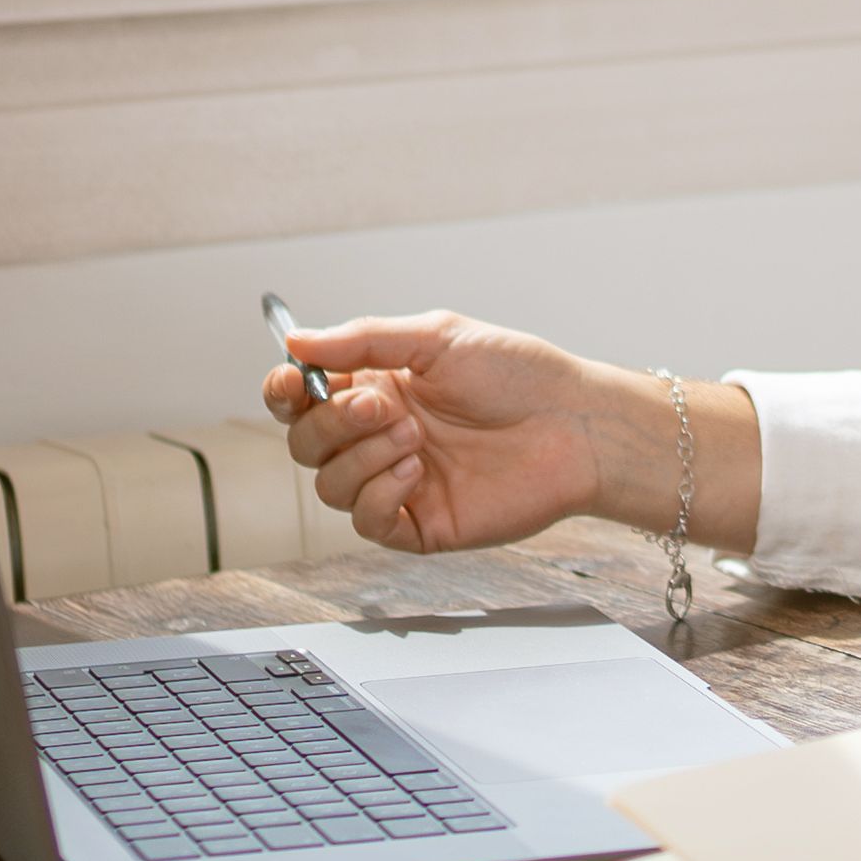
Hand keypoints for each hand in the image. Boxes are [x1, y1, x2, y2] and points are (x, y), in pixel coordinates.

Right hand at [259, 312, 613, 554]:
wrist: (575, 425)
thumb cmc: (520, 375)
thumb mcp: (438, 337)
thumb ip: (364, 339)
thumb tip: (296, 340)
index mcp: (378, 387)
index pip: (302, 399)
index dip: (285, 392)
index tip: (294, 382)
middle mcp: (379, 436)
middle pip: (306, 443)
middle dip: (331, 423)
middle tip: (380, 406)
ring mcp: (396, 482)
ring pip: (329, 485)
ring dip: (362, 456)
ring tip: (416, 437)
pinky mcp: (419, 523)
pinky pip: (366, 521)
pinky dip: (378, 494)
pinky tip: (414, 470)